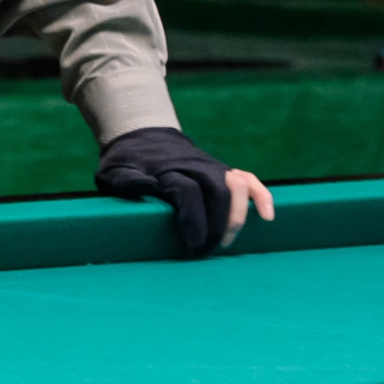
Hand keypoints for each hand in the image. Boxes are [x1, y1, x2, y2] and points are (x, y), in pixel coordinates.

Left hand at [95, 126, 275, 254]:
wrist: (141, 135)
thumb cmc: (127, 162)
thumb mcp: (115, 172)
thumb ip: (127, 182)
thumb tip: (145, 188)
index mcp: (166, 169)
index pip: (187, 191)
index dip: (192, 218)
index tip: (192, 243)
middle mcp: (194, 166)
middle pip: (217, 190)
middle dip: (218, 222)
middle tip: (209, 249)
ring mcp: (211, 167)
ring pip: (236, 185)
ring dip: (237, 215)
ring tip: (228, 241)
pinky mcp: (223, 170)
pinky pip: (249, 180)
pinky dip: (261, 197)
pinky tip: (267, 217)